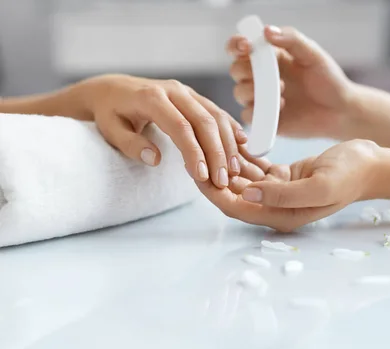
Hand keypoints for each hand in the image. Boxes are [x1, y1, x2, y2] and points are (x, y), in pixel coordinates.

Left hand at [80, 75, 247, 187]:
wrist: (113, 90)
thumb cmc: (110, 114)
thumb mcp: (111, 130)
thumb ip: (131, 145)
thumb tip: (155, 159)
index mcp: (152, 98)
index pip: (180, 127)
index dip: (194, 153)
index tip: (202, 177)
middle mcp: (173, 90)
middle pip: (204, 121)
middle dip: (216, 153)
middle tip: (222, 181)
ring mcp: (186, 92)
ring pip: (215, 116)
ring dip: (227, 144)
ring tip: (232, 171)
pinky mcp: (194, 97)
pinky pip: (216, 111)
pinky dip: (230, 128)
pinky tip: (242, 145)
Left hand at [197, 140, 379, 231]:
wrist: (371, 164)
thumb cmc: (350, 175)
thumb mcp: (317, 186)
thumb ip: (281, 195)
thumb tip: (247, 194)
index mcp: (279, 215)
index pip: (235, 208)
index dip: (212, 193)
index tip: (195, 172)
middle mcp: (274, 207)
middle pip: (233, 195)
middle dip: (213, 177)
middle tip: (194, 153)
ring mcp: (277, 192)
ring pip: (242, 181)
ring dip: (226, 164)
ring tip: (209, 143)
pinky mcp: (282, 177)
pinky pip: (255, 168)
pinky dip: (244, 157)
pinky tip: (233, 141)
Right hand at [227, 25, 354, 139]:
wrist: (339, 111)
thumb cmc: (328, 80)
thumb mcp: (313, 54)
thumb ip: (291, 39)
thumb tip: (266, 31)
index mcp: (270, 57)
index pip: (241, 47)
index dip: (236, 45)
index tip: (246, 46)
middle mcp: (262, 77)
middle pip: (235, 70)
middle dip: (245, 70)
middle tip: (268, 74)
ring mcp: (261, 99)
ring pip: (239, 92)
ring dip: (255, 90)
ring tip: (282, 91)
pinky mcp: (264, 119)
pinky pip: (248, 115)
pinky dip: (259, 111)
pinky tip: (281, 108)